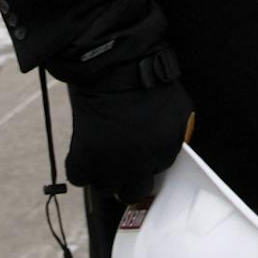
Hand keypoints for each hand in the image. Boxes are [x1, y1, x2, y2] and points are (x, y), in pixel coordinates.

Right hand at [63, 53, 191, 202]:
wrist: (118, 64)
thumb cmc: (148, 79)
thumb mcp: (179, 108)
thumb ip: (177, 133)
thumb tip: (172, 146)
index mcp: (165, 151)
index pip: (155, 176)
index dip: (145, 168)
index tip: (137, 161)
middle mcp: (140, 162)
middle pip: (132, 193)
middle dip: (126, 184)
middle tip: (119, 170)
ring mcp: (112, 161)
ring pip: (104, 189)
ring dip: (102, 177)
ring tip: (100, 160)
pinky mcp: (86, 153)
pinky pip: (79, 177)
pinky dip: (79, 169)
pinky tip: (83, 156)